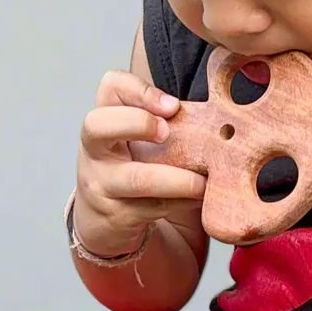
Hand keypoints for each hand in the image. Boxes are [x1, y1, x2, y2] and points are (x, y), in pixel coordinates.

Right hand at [74, 70, 206, 257]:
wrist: (107, 223)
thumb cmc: (135, 169)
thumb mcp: (141, 140)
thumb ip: (165, 121)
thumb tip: (216, 109)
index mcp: (106, 121)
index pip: (110, 87)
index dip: (140, 89)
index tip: (173, 105)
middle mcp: (96, 150)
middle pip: (97, 124)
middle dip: (138, 123)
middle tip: (168, 132)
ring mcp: (102, 185)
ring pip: (136, 178)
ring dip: (178, 179)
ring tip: (203, 181)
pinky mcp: (117, 216)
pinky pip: (153, 208)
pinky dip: (182, 202)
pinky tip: (200, 198)